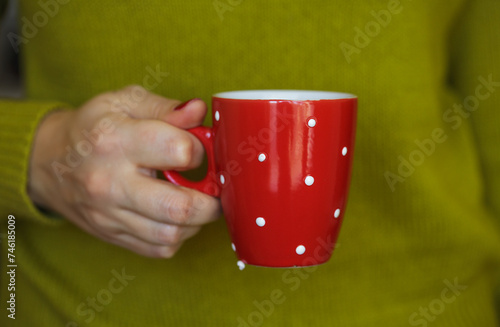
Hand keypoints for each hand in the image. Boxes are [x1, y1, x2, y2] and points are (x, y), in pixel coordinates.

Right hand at [28, 85, 220, 257]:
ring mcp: (110, 215)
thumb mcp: (123, 102)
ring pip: (172, 234)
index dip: (200, 149)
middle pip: (180, 207)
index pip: (179, 152)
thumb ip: (164, 107)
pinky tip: (176, 215)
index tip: (198, 148)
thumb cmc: (93, 128)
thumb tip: (198, 111)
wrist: (50, 162)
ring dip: (197, 220)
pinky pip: (159, 249)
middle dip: (212, 200)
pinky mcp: (112, 235)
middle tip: (215, 187)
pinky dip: (178, 235)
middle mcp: (110, 183)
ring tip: (197, 200)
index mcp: (115, 141)